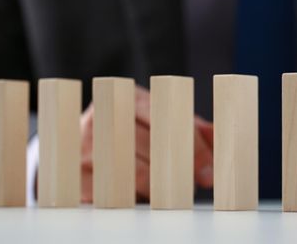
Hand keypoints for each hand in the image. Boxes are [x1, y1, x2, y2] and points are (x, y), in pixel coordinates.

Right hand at [80, 85, 213, 202]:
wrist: (78, 140)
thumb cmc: (133, 130)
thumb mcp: (162, 121)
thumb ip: (192, 128)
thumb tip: (220, 139)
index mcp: (131, 98)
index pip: (165, 117)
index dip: (190, 144)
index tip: (208, 168)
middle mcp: (105, 117)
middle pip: (149, 146)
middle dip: (178, 169)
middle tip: (195, 183)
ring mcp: (86, 146)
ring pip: (131, 172)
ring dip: (156, 187)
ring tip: (170, 193)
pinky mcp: (75, 174)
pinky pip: (109, 194)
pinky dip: (131, 199)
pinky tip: (142, 198)